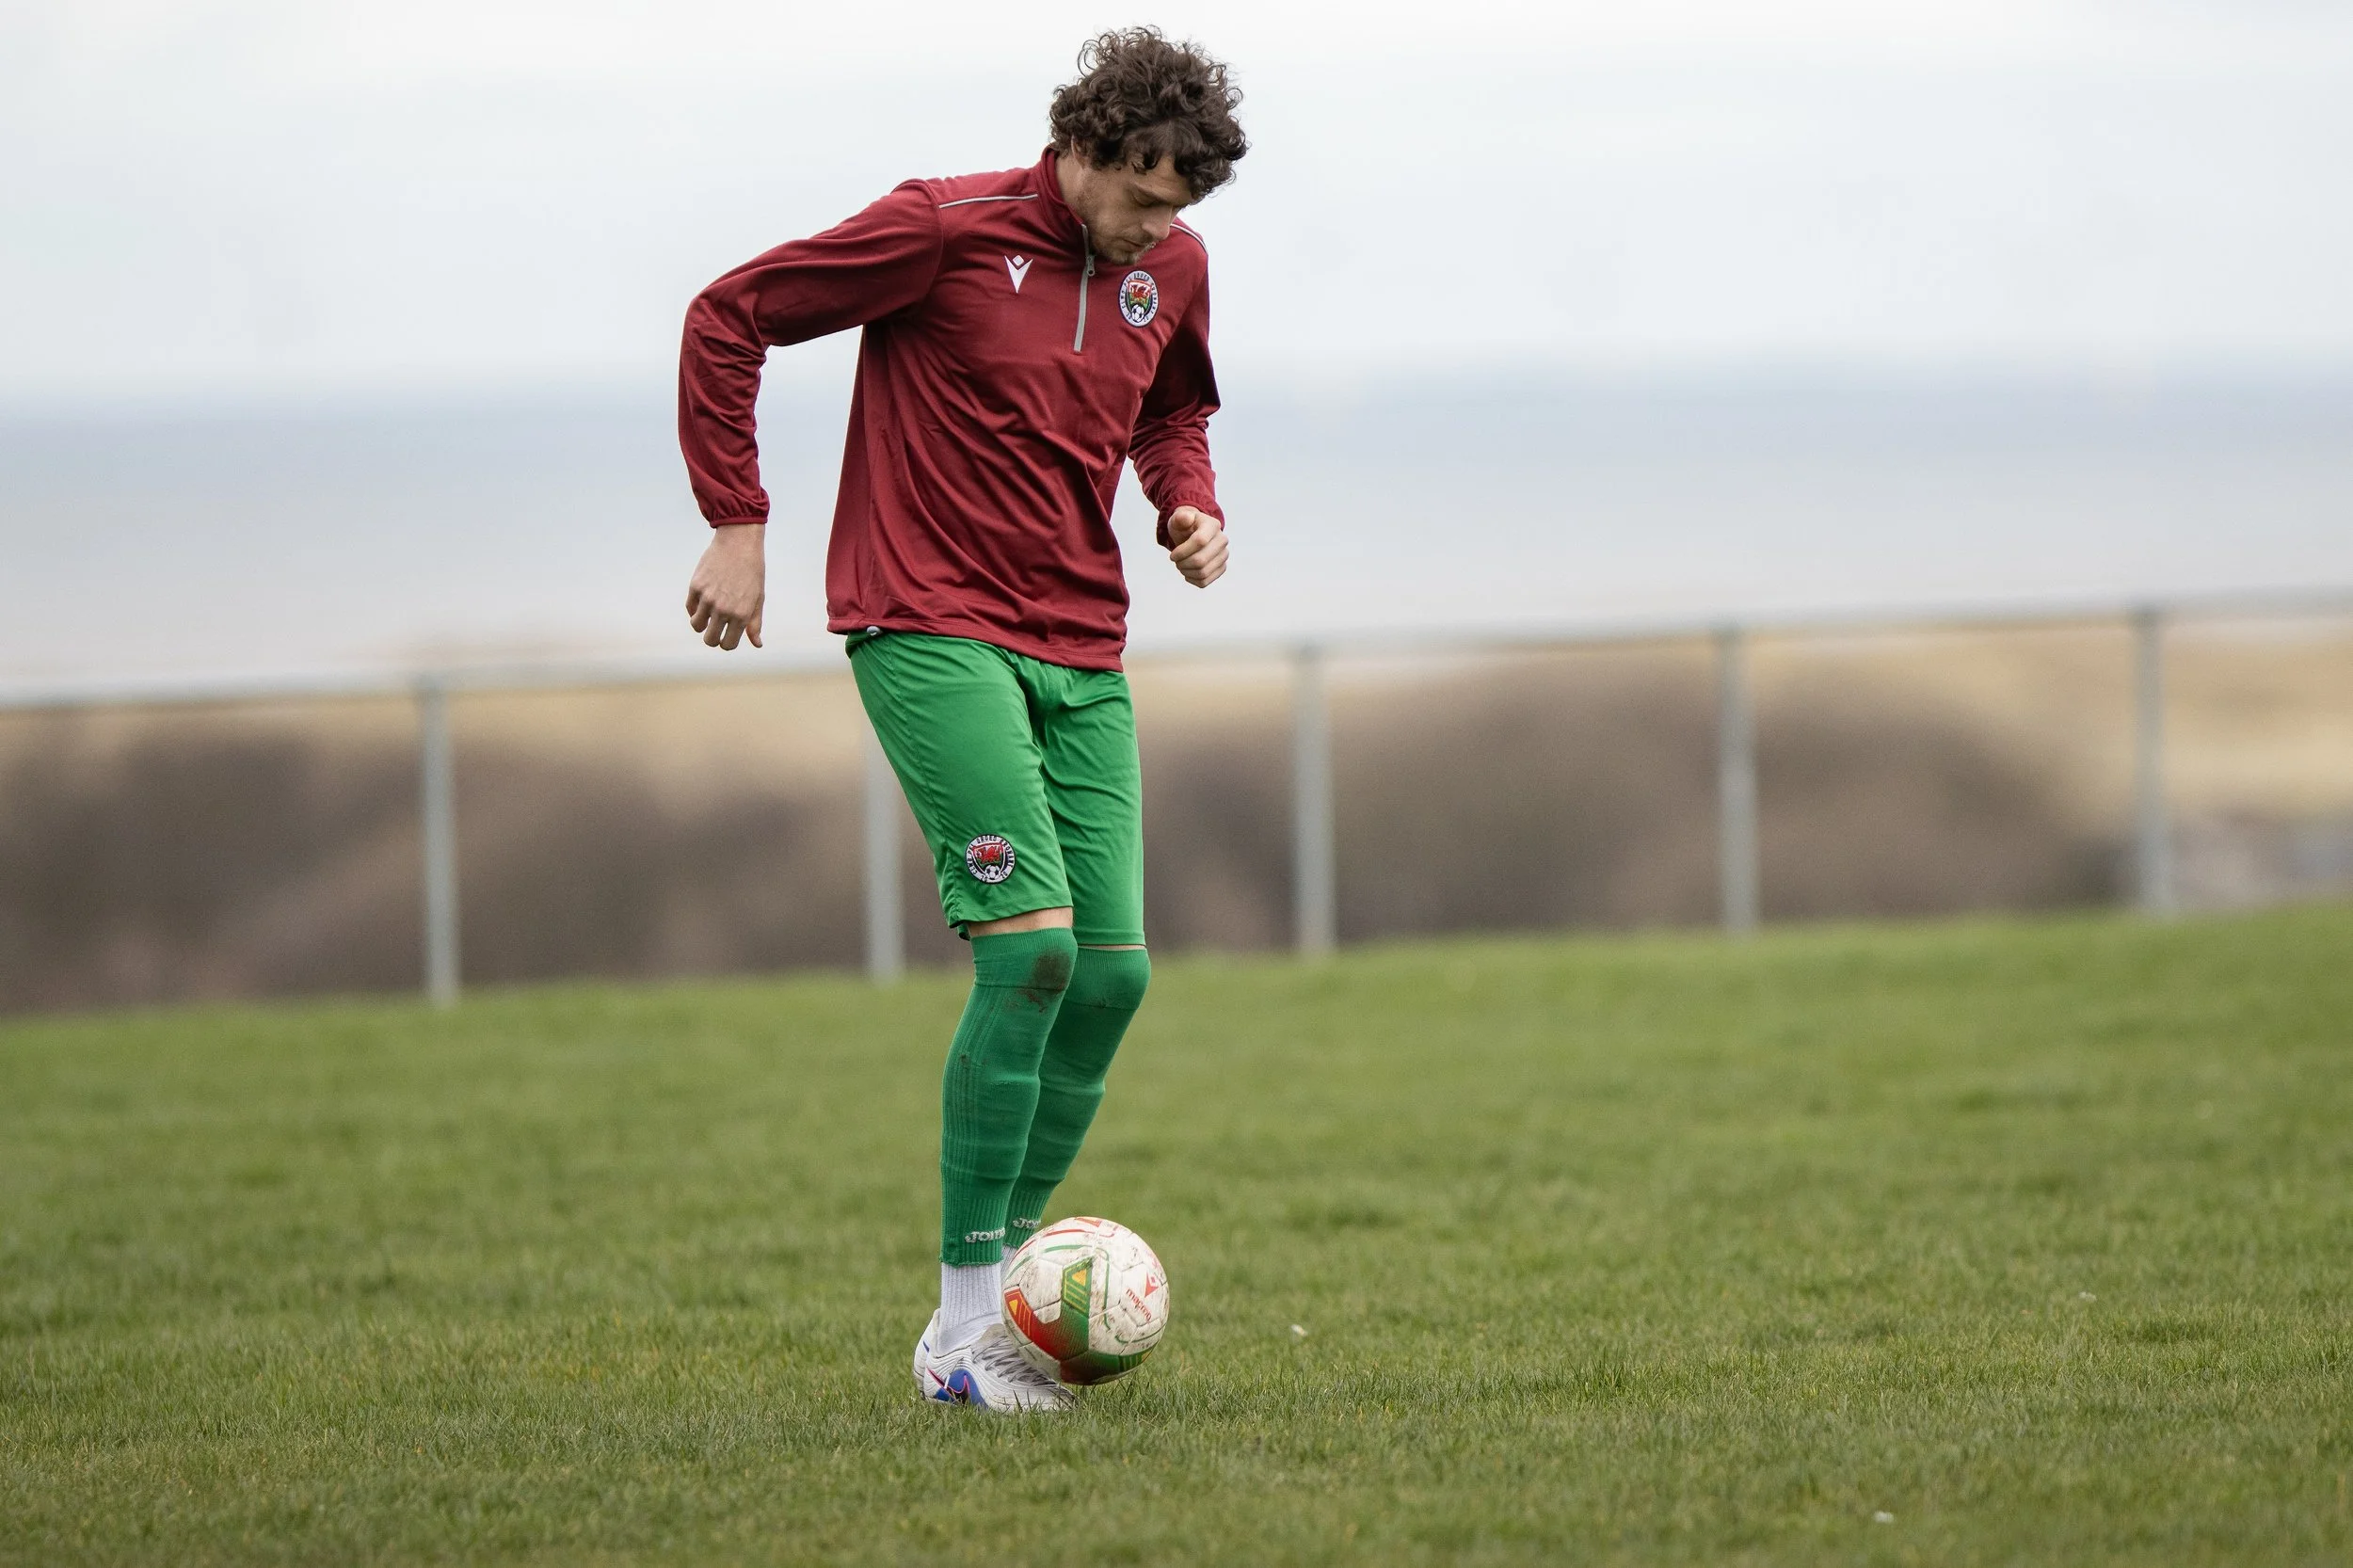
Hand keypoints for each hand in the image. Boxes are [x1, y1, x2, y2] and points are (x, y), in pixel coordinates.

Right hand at [686, 523, 765, 648]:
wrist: (738, 543)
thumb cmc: (752, 572)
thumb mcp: (758, 598)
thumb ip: (755, 623)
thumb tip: (757, 644)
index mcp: (741, 615)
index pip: (728, 644)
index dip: (727, 643)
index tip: (728, 635)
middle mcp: (723, 609)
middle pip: (710, 640)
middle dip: (713, 638)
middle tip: (716, 628)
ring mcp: (707, 598)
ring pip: (696, 626)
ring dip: (702, 623)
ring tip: (710, 613)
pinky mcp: (695, 587)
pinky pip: (690, 609)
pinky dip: (695, 609)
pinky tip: (704, 601)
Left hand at [1166, 507, 1227, 588]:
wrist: (1193, 533)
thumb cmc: (1185, 526)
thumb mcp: (1179, 518)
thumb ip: (1180, 517)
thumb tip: (1186, 518)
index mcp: (1213, 525)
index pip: (1200, 541)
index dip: (1182, 551)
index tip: (1172, 555)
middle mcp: (1222, 540)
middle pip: (1201, 560)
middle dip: (1182, 563)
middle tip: (1175, 561)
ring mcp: (1223, 555)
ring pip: (1203, 573)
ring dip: (1186, 572)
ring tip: (1181, 565)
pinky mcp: (1221, 568)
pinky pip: (1205, 581)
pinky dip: (1192, 580)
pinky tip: (1187, 572)